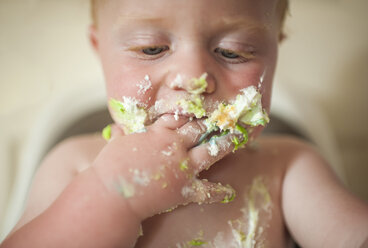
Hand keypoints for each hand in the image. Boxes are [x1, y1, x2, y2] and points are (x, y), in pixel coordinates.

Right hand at [92, 114, 238, 219]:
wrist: (113, 193)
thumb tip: (118, 127)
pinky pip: (207, 190)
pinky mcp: (185, 188)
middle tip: (224, 118)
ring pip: (211, 151)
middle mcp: (174, 145)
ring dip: (226, 144)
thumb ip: (121, 133)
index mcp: (158, 132)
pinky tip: (229, 190)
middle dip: (211, 123)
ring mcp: (183, 167)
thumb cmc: (110, 166)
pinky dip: (218, 191)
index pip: (179, 117)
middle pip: (199, 129)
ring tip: (237, 138)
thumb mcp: (116, 143)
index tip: (201, 108)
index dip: (191, 112)